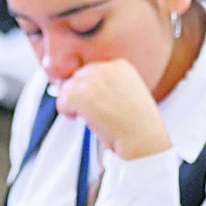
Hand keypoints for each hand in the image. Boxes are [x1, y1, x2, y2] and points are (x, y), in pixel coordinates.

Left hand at [54, 59, 170, 159]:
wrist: (143, 139)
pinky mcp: (85, 95)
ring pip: (66, 88)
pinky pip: (63, 100)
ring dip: (70, 104)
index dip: (86, 88)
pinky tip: (76, 118)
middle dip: (76, 95)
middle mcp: (108, 68)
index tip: (92, 101)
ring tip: (84, 116)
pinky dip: (65, 111)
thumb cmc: (136, 124)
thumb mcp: (125, 94)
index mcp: (120, 66)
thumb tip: (72, 84)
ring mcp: (96, 81)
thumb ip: (103, 86)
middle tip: (86, 111)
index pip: (90, 70)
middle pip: (76, 77)